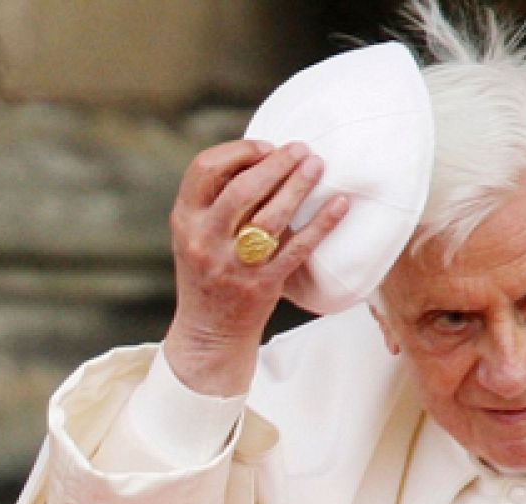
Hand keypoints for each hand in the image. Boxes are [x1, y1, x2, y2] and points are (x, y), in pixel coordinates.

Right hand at [161, 139, 349, 396]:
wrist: (208, 333)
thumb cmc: (208, 271)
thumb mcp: (196, 233)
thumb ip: (215, 199)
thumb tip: (261, 155)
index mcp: (185, 222)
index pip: (205, 168)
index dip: (239, 151)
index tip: (266, 148)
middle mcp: (205, 242)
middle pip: (242, 189)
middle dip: (276, 164)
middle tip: (301, 149)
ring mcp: (233, 265)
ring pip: (271, 216)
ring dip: (298, 185)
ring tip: (317, 165)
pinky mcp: (262, 285)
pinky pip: (297, 248)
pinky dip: (322, 223)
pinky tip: (340, 203)